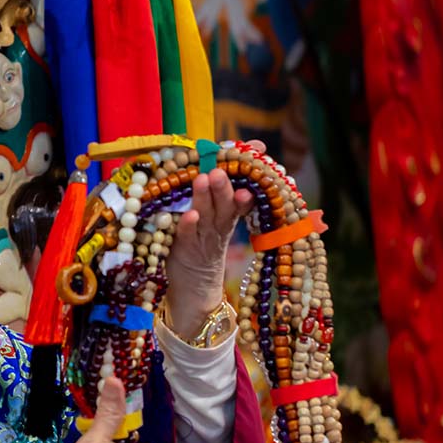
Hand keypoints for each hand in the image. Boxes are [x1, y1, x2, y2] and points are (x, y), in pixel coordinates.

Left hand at [164, 140, 263, 338]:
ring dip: (206, 199)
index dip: (248, 172)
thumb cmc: (198, 248)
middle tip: (221, 169)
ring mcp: (203, 241)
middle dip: (225, 185)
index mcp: (226, 217)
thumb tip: (222, 162)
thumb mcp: (213, 221)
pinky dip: (188, 227)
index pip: (240, 191)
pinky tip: (189, 215)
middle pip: (225, 204)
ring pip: (208, 217)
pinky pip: (187, 238)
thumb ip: (220, 196)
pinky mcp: (185, 254)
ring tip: (204, 179)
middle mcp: (218, 228)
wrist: (194, 290)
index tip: (257, 151)